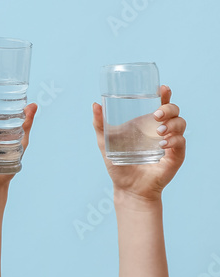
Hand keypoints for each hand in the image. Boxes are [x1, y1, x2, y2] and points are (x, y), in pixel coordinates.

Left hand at [93, 85, 185, 202]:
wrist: (128, 188)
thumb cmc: (118, 163)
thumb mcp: (105, 141)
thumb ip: (99, 124)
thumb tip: (95, 104)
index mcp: (147, 123)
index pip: (160, 104)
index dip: (164, 94)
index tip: (162, 88)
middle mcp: (161, 130)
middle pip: (174, 111)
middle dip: (168, 108)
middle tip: (155, 115)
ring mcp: (170, 143)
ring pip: (181, 124)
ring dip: (172, 124)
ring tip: (159, 132)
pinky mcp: (175, 156)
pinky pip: (181, 143)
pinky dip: (174, 140)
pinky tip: (163, 144)